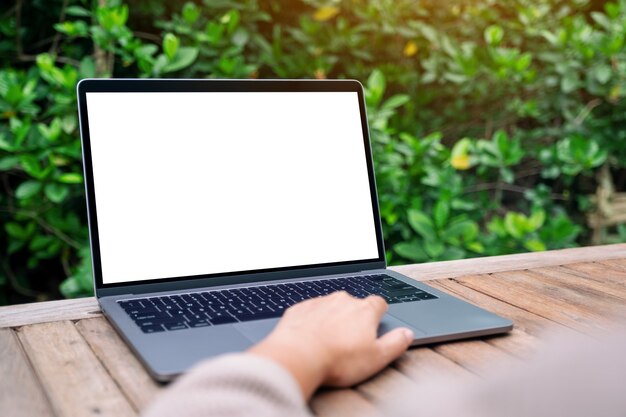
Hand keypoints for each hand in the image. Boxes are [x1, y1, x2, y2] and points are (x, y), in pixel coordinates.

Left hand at [248, 291, 413, 398]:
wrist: (298, 356)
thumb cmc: (338, 360)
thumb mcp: (377, 358)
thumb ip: (396, 343)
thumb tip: (407, 334)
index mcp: (365, 310)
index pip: (379, 303)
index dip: (379, 313)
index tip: (376, 324)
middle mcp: (342, 300)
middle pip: (354, 304)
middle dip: (354, 318)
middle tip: (351, 341)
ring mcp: (320, 302)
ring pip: (331, 306)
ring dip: (332, 319)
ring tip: (329, 341)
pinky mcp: (300, 309)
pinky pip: (310, 312)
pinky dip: (312, 321)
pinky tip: (310, 337)